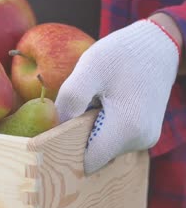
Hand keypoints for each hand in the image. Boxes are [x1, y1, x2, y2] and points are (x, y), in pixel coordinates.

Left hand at [55, 19, 180, 173]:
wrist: (155, 45)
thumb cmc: (120, 54)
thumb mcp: (90, 68)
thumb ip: (71, 98)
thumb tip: (55, 127)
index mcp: (127, 129)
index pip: (87, 162)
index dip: (65, 152)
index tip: (52, 136)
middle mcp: (140, 141)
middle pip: (94, 155)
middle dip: (76, 139)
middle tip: (70, 112)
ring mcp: (144, 139)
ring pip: (102, 147)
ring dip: (88, 131)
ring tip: (91, 104)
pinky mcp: (144, 134)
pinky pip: (112, 139)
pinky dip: (100, 128)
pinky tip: (100, 106)